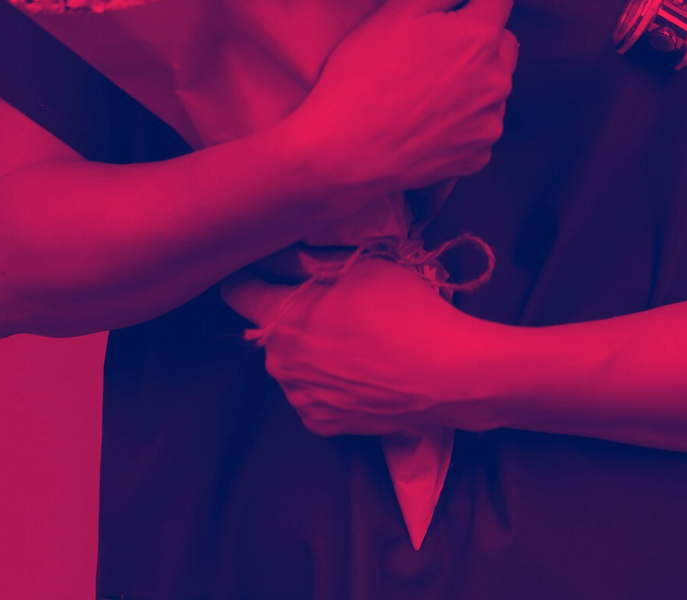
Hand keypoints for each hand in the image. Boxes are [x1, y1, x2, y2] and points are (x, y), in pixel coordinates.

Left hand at [221, 260, 499, 436]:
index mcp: (280, 321)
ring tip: (357, 345)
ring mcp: (300, 401)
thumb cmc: (405, 311)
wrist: (449, 374)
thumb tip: (283, 260)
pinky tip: (363, 374)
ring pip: (293, 366)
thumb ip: (313, 263)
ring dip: (311, 353)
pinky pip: (315, 396)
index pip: (237, 291)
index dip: (253, 274)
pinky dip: (330, 385)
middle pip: (271, 330)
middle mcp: (278, 366)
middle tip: (335, 307)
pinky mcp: (324, 427)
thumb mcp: (361, 266)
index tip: (270, 269)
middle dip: (292, 316)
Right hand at [280, 0, 517, 194]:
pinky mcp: (479, 154)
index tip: (434, 13)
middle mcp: (497, 79)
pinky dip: (462, 120)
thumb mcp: (401, 12)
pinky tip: (426, 121)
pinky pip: (481, 124)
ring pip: (493, 85)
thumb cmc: (363, 75)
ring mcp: (491, 121)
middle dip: (475, 39)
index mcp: (481, 36)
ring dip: (472, 80)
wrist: (341, 153)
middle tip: (426, 52)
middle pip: (502, 42)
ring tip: (423, 89)